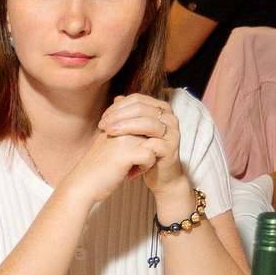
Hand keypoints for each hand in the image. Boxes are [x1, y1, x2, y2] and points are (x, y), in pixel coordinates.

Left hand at [99, 93, 194, 218]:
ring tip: (109, 135)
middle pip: (140, 108)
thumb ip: (127, 114)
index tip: (103, 119)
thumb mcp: (134, 131)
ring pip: (146, 123)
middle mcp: (170, 117)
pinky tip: (122, 155)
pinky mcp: (171, 149)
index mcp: (161, 109)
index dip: (117, 107)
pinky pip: (152, 144)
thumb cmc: (145, 151)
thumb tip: (116, 98)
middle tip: (103, 126)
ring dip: (124, 128)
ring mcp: (173, 132)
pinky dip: (135, 148)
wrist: (160, 176)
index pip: (137, 99)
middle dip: (118, 116)